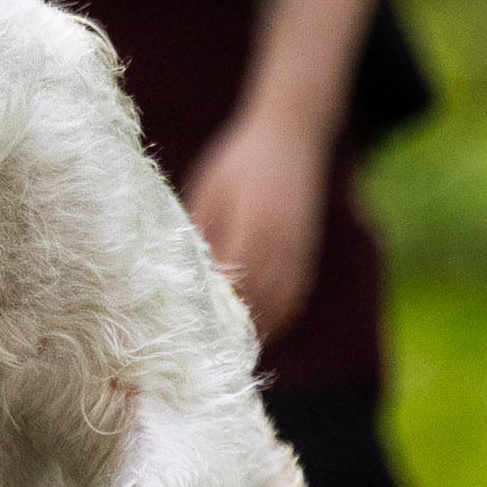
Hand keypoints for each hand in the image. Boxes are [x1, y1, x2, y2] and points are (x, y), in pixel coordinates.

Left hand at [183, 110, 327, 345]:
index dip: (209, 313)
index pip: (231, 286)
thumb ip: (200, 235)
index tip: (184, 331)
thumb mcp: (209, 192)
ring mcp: (299, 253)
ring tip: (221, 348)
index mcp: (253, 226)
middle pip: (257, 305)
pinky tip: (252, 328)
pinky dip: (273, 318)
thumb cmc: (238, 160)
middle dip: (229, 330)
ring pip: (278, 308)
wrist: (291, 136)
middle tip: (197, 350)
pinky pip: (292, 300)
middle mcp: (281, 245)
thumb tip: (178, 277)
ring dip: (253, 330)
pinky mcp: (307, 257)